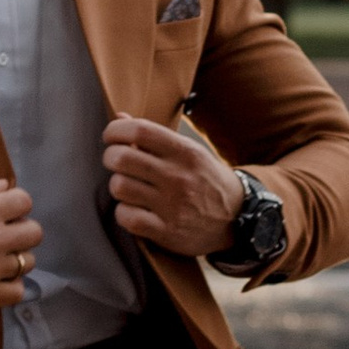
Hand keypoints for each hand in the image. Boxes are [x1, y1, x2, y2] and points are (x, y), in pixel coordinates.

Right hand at [0, 178, 41, 310]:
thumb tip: (5, 186)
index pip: (25, 202)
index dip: (15, 207)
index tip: (3, 213)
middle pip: (34, 233)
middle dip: (20, 232)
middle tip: (1, 236)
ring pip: (28, 263)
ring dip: (15, 259)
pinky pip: (16, 292)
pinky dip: (10, 286)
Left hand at [103, 113, 245, 255]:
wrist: (237, 217)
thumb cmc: (205, 179)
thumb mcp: (189, 152)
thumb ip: (154, 136)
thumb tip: (119, 116)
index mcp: (185, 152)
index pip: (140, 130)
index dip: (116, 130)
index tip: (112, 135)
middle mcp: (178, 177)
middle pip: (122, 158)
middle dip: (110, 157)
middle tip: (115, 161)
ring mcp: (173, 206)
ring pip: (120, 187)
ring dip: (118, 185)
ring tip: (127, 186)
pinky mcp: (167, 231)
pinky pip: (127, 217)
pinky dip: (123, 212)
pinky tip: (131, 209)